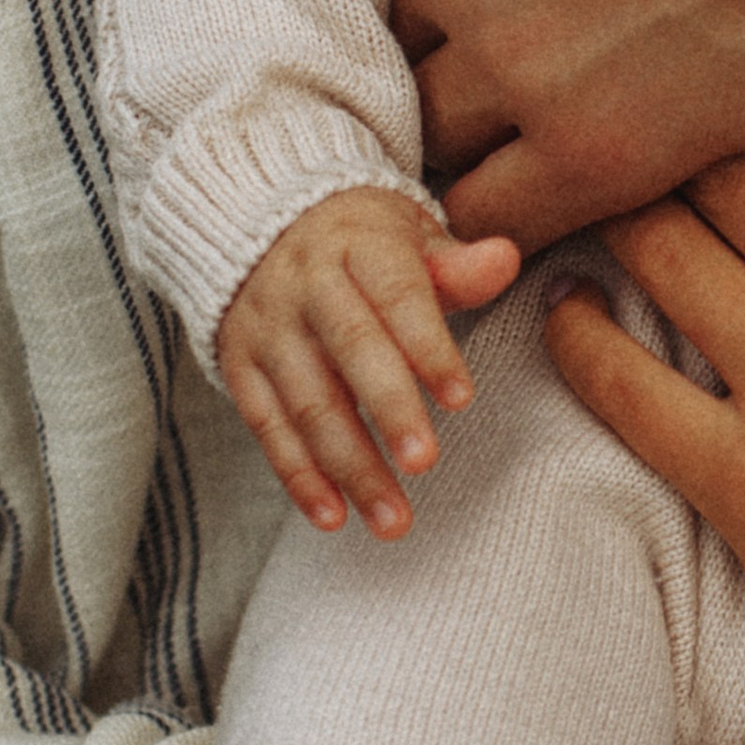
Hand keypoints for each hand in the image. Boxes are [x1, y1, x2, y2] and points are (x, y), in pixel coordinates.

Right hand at [218, 186, 519, 537]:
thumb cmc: (362, 243)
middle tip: (425, 463)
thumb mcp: (409, 234)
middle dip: (388, 409)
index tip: (462, 400)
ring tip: (393, 520)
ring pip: (309, 401)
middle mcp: (307, 284)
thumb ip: (455, 263)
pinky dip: (299, 476)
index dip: (429, 347)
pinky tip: (334, 516)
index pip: (398, 296)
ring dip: (350, 465)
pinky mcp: (240, 366)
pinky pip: (268, 426)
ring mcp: (269, 328)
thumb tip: (504, 259)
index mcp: (359, 244)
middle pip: (351, 350)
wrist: (263, 225)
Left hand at [391, 0, 744, 250]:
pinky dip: (500, 235)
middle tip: (520, 93)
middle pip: (402, 40)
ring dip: (465, 160)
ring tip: (521, 172)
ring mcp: (524, 53)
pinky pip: (493, 222)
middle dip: (446, 69)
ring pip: (429, 141)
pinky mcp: (601, 149)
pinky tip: (541, 234)